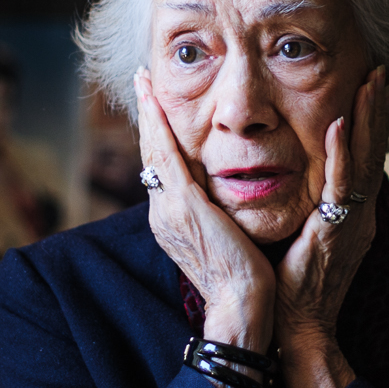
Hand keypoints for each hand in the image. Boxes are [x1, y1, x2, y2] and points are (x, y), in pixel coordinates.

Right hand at [135, 70, 274, 387]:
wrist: (243, 308)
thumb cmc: (245, 280)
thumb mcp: (228, 238)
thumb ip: (221, 214)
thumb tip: (227, 195)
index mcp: (174, 219)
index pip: (163, 166)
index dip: (157, 133)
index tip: (155, 103)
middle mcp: (163, 211)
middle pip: (152, 152)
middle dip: (147, 113)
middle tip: (143, 79)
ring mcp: (169, 208)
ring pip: (154, 149)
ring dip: (149, 110)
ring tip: (145, 79)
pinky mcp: (183, 205)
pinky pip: (166, 155)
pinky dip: (159, 125)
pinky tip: (156, 99)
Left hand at [275, 66, 388, 387]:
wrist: (295, 329)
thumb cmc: (291, 286)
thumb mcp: (303, 235)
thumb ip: (307, 205)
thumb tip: (294, 177)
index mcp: (348, 212)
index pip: (361, 156)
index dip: (368, 120)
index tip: (369, 83)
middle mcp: (357, 212)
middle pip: (372, 149)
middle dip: (377, 108)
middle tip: (381, 70)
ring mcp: (350, 221)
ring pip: (364, 160)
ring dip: (369, 118)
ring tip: (372, 81)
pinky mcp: (334, 232)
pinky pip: (340, 186)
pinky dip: (342, 154)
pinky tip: (340, 125)